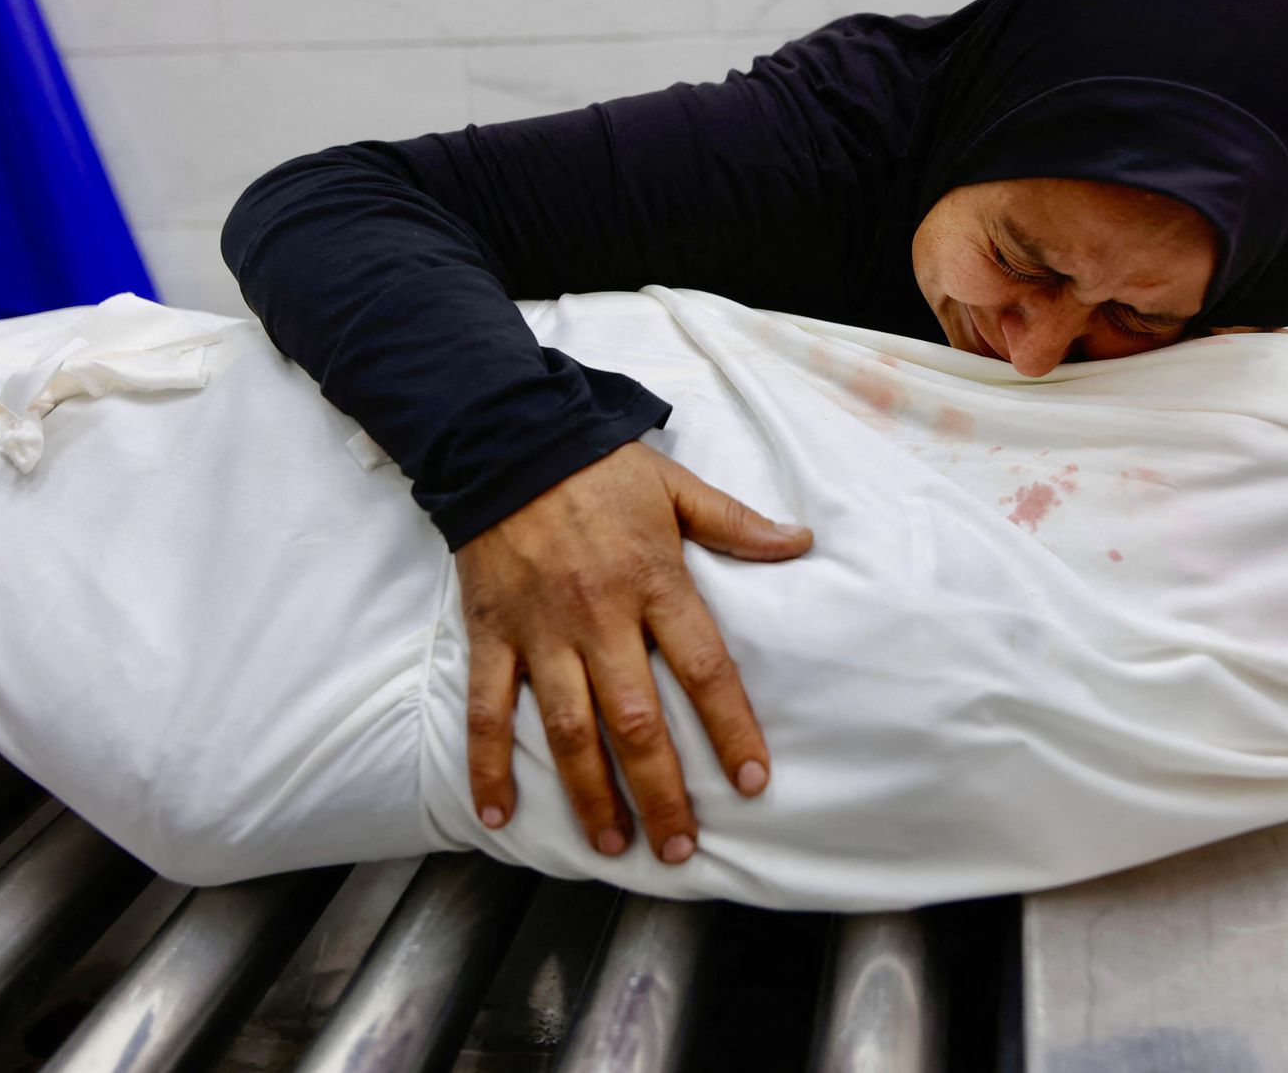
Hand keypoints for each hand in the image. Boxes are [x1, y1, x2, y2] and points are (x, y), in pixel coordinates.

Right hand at [453, 441, 811, 863]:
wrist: (505, 439)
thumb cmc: (599, 467)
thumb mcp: (675, 486)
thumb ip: (735, 523)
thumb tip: (800, 541)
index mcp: (655, 583)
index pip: (704, 669)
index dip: (731, 728)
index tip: (752, 780)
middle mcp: (599, 618)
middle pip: (635, 721)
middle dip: (661, 791)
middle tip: (679, 848)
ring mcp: (541, 632)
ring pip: (567, 730)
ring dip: (590, 794)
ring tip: (613, 846)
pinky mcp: (491, 635)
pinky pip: (487, 711)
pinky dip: (488, 766)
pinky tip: (497, 815)